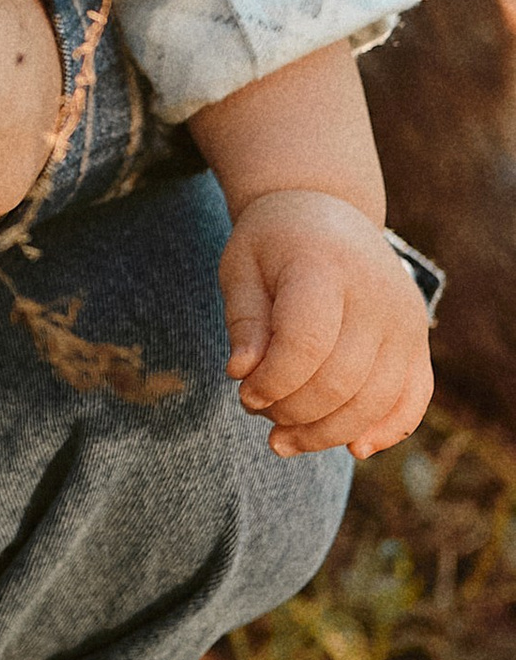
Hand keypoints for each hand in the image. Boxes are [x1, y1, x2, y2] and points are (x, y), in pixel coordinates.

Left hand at [219, 189, 431, 456]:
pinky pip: (413, 399)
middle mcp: (377, 296)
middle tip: (256, 411)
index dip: (272, 382)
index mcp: (325, 267)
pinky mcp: (418, 341)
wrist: (328, 212)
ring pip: (375, 401)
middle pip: (341, 381)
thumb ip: (243, 320)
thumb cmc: (274, 244)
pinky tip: (353, 447)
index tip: (243, 391)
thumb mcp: (241, 267)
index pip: (305, 343)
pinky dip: (386, 430)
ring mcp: (405, 321)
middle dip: (291, 412)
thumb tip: (242, 373)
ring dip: (327, 433)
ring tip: (284, 438)